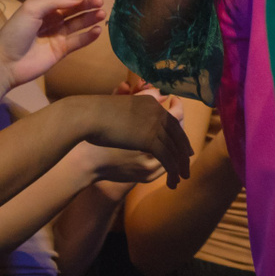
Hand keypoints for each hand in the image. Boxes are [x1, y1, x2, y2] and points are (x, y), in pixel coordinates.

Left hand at [0, 0, 104, 91]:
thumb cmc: (15, 33)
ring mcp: (57, 34)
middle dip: (88, 2)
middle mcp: (51, 17)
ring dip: (91, 17)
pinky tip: (97, 30)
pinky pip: (79, 40)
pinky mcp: (62, 49)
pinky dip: (89, 36)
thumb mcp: (31, 9)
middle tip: (99, 1)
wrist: (5, 63)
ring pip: (79, 22)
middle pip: (74, 6)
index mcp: (42, 5)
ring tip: (101, 14)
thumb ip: (56, 1)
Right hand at [67, 92, 192, 187]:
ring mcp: (155, 127)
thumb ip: (139, 100)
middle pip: (178, 135)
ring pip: (175, 147)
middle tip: (188, 160)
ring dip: (180, 163)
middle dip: (184, 150)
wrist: (85, 120)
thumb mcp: (119, 105)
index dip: (180, 131)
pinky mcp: (149, 141)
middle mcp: (158, 114)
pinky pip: (167, 157)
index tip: (184, 141)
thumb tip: (161, 95)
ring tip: (183, 175)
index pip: (173, 120)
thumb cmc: (95, 115)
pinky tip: (174, 180)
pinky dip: (173, 169)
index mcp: (152, 103)